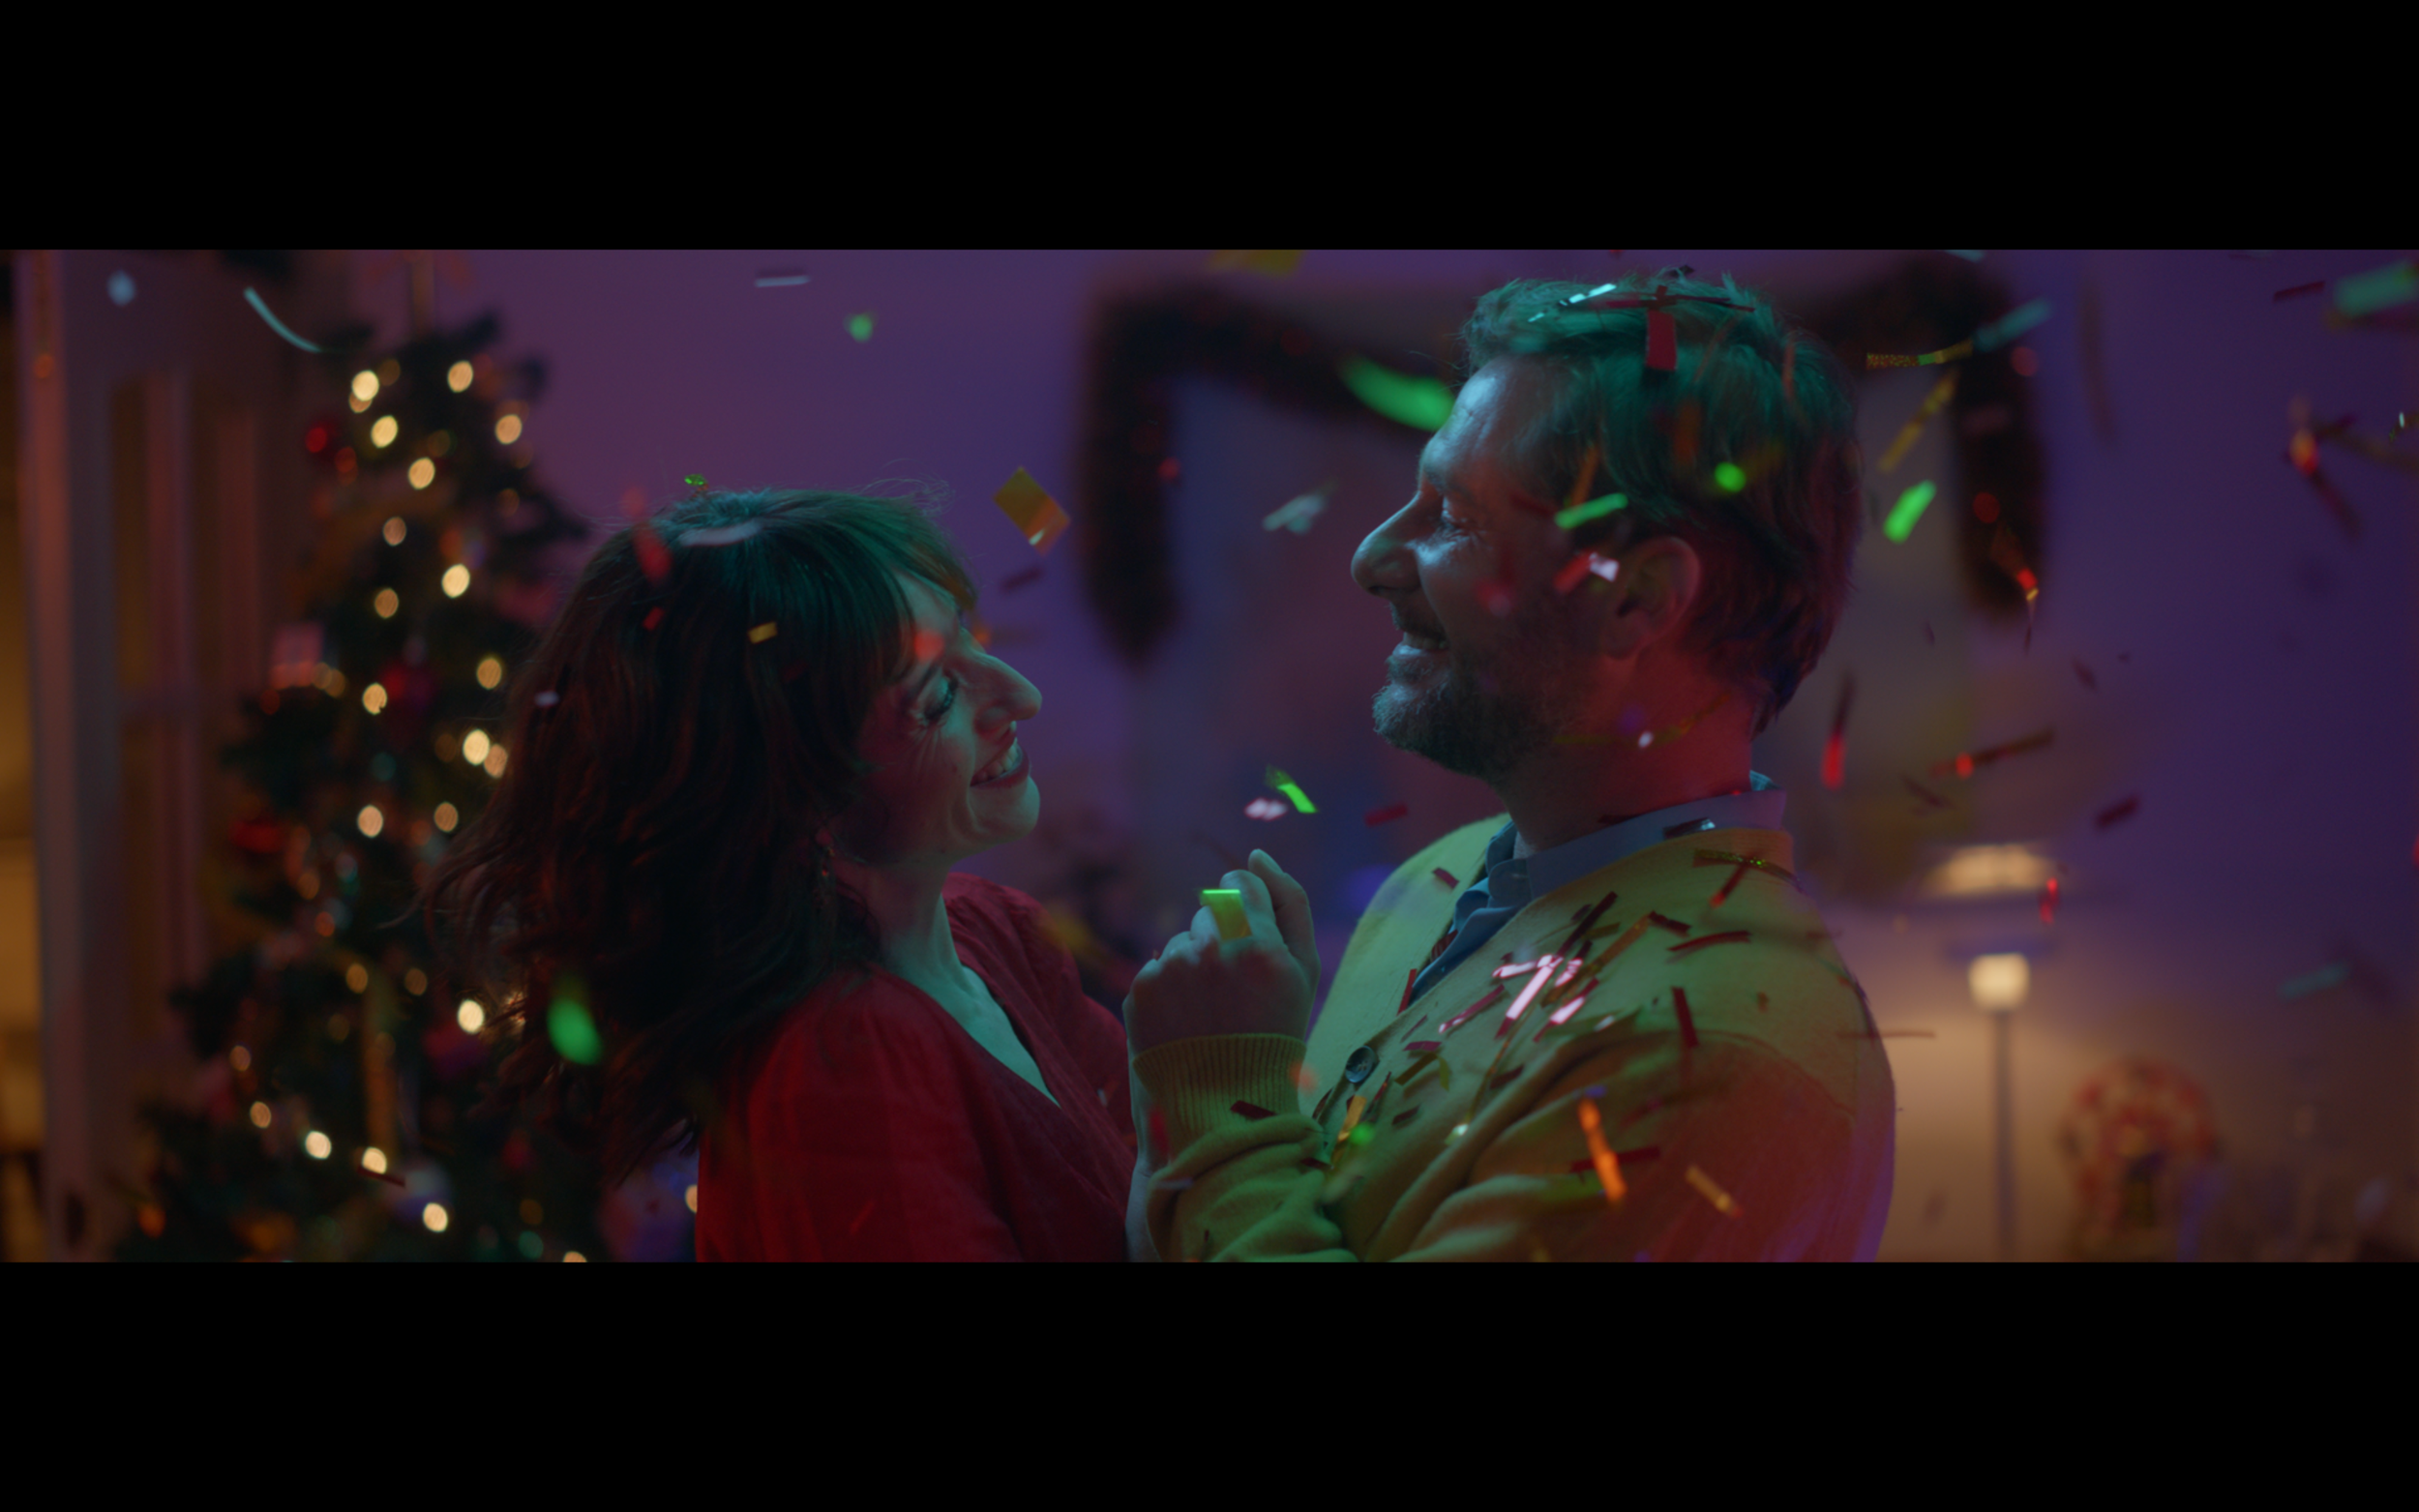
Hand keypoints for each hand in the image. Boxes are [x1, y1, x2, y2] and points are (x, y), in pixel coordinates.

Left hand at [1123, 850, 1318, 1056]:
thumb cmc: (1274, 1029)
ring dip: (1194, 965)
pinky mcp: (1141, 990)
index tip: (1247, 930)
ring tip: (1210, 1010)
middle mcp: (1212, 951)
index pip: (1239, 883)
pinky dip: (1170, 988)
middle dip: (1221, 939)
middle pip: (1210, 913)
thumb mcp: (1303, 971)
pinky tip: (1185, 1019)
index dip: (1244, 903)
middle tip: (1234, 988)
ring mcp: (1172, 971)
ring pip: (1183, 942)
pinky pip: (1158, 968)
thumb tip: (1257, 854)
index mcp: (1258, 945)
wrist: (1226, 1099)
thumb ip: (1289, 902)